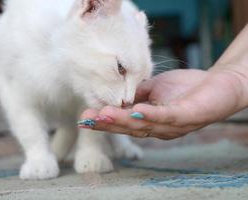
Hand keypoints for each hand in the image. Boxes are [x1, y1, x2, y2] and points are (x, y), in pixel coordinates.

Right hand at [79, 68, 246, 139]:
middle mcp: (159, 129)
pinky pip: (167, 117)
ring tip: (103, 114)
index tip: (85, 118)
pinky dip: (150, 115)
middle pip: (130, 129)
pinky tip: (136, 111)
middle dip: (107, 124)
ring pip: (144, 125)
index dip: (104, 122)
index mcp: (150, 122)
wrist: (219, 83)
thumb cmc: (185, 88)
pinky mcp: (188, 117)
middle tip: (87, 119)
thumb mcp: (153, 88)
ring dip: (123, 120)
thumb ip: (135, 94)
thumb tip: (115, 94)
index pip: (124, 124)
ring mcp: (173, 126)